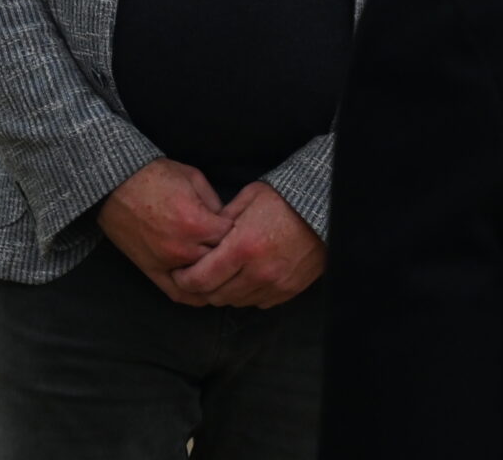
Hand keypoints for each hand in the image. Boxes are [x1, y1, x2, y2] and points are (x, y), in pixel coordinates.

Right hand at [98, 159, 232, 304]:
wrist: (115, 183)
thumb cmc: (154, 175)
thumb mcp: (193, 177)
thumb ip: (215, 201)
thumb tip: (228, 221)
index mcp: (197, 223)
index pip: (233, 237)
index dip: (238, 230)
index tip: (239, 225)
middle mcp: (183, 248)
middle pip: (220, 261)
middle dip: (229, 253)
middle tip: (233, 246)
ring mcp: (166, 263)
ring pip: (203, 280)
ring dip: (214, 274)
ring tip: (224, 268)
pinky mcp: (151, 270)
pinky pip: (177, 293)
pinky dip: (194, 294)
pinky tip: (205, 292)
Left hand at [168, 182, 323, 309]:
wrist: (323, 209)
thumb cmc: (283, 200)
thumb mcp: (247, 199)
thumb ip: (222, 221)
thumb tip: (203, 236)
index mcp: (242, 247)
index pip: (201, 279)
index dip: (184, 280)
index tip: (179, 273)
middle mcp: (258, 272)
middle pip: (216, 296)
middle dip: (202, 288)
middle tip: (197, 276)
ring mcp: (275, 284)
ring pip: (236, 302)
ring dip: (224, 292)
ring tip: (221, 276)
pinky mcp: (288, 291)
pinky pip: (258, 302)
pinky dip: (247, 294)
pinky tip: (245, 278)